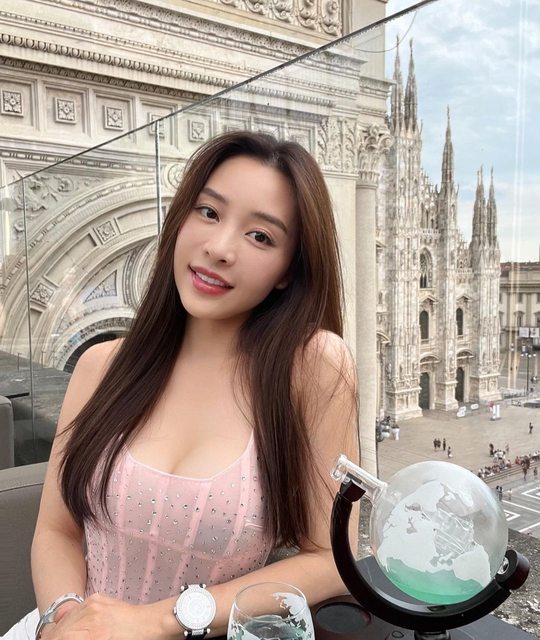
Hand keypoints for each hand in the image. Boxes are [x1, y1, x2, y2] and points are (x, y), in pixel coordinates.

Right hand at [46, 593, 167, 639]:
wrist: (152, 625)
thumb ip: (82, 639)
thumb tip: (67, 637)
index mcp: (94, 636)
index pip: (61, 638)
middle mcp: (91, 618)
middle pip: (60, 632)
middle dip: (56, 638)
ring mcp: (94, 605)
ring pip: (65, 620)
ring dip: (62, 631)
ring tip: (63, 636)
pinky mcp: (97, 599)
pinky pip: (75, 610)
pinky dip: (71, 620)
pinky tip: (74, 628)